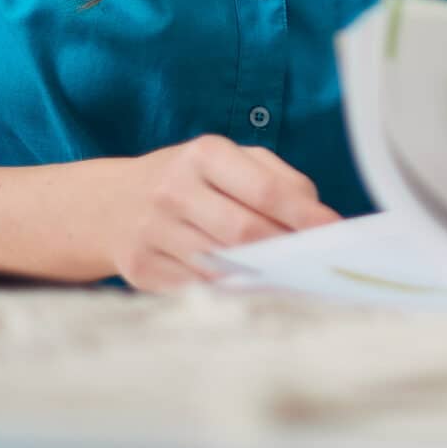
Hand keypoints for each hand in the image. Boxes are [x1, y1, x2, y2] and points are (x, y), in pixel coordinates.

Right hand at [102, 134, 340, 289]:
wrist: (111, 205)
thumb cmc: (190, 180)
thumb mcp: (228, 161)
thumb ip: (278, 180)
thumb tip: (319, 218)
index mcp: (203, 154)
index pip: (266, 190)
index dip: (306, 216)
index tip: (335, 233)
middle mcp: (175, 190)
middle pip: (246, 231)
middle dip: (288, 250)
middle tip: (319, 263)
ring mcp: (154, 232)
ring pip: (223, 265)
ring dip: (264, 276)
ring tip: (294, 279)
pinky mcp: (142, 269)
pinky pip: (197, 288)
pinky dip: (230, 292)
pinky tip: (254, 291)